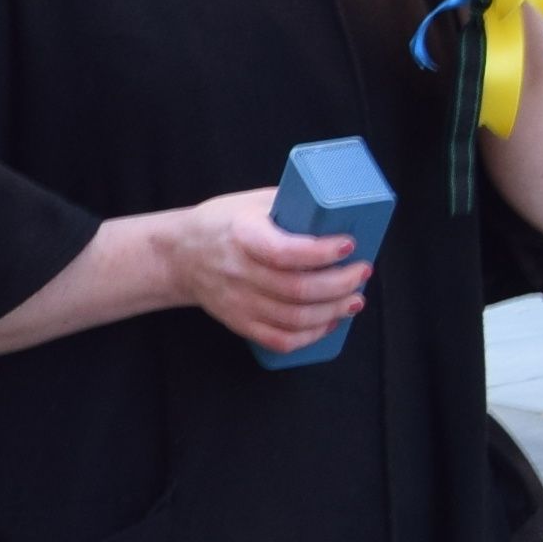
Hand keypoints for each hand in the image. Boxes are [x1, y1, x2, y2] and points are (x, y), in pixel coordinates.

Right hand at [144, 187, 370, 357]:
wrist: (180, 255)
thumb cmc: (222, 223)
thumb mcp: (251, 202)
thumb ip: (289, 204)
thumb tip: (339, 207)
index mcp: (242, 235)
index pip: (284, 251)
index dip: (320, 252)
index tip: (348, 244)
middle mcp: (239, 271)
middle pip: (297, 289)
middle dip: (340, 284)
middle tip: (362, 272)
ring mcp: (238, 302)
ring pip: (294, 318)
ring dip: (333, 311)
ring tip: (355, 299)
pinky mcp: (240, 322)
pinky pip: (280, 339)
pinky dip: (311, 335)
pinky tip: (329, 321)